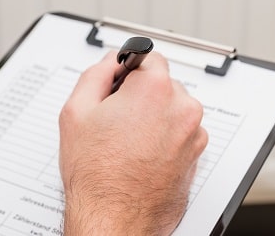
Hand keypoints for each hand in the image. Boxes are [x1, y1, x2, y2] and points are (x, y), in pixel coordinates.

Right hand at [59, 52, 207, 235]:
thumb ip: (96, 73)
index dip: (130, 69)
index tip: (121, 82)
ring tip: (129, 141)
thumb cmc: (97, 174)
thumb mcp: (77, 111)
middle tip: (117, 118)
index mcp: (154, 88)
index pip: (149, 56)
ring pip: (173, 108)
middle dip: (142, 94)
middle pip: (163, 83)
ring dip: (156, 116)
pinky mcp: (197, 153)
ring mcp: (192, 131)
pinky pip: (182, 132)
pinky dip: (167, 137)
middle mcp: (181, 106)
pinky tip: (143, 153)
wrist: (114, 218)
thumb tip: (110, 61)